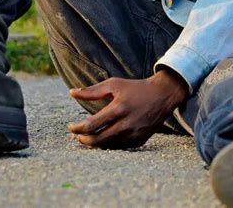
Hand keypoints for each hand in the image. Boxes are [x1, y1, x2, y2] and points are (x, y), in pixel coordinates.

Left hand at [67, 69, 188, 148]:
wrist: (162, 95)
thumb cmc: (135, 88)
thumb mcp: (114, 84)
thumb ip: (92, 91)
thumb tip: (71, 92)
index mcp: (119, 108)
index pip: (92, 124)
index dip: (77, 128)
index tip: (70, 127)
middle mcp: (126, 123)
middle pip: (98, 140)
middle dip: (84, 140)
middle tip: (78, 136)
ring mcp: (134, 134)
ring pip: (108, 145)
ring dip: (96, 143)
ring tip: (89, 137)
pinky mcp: (139, 141)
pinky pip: (119, 147)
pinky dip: (109, 143)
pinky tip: (104, 137)